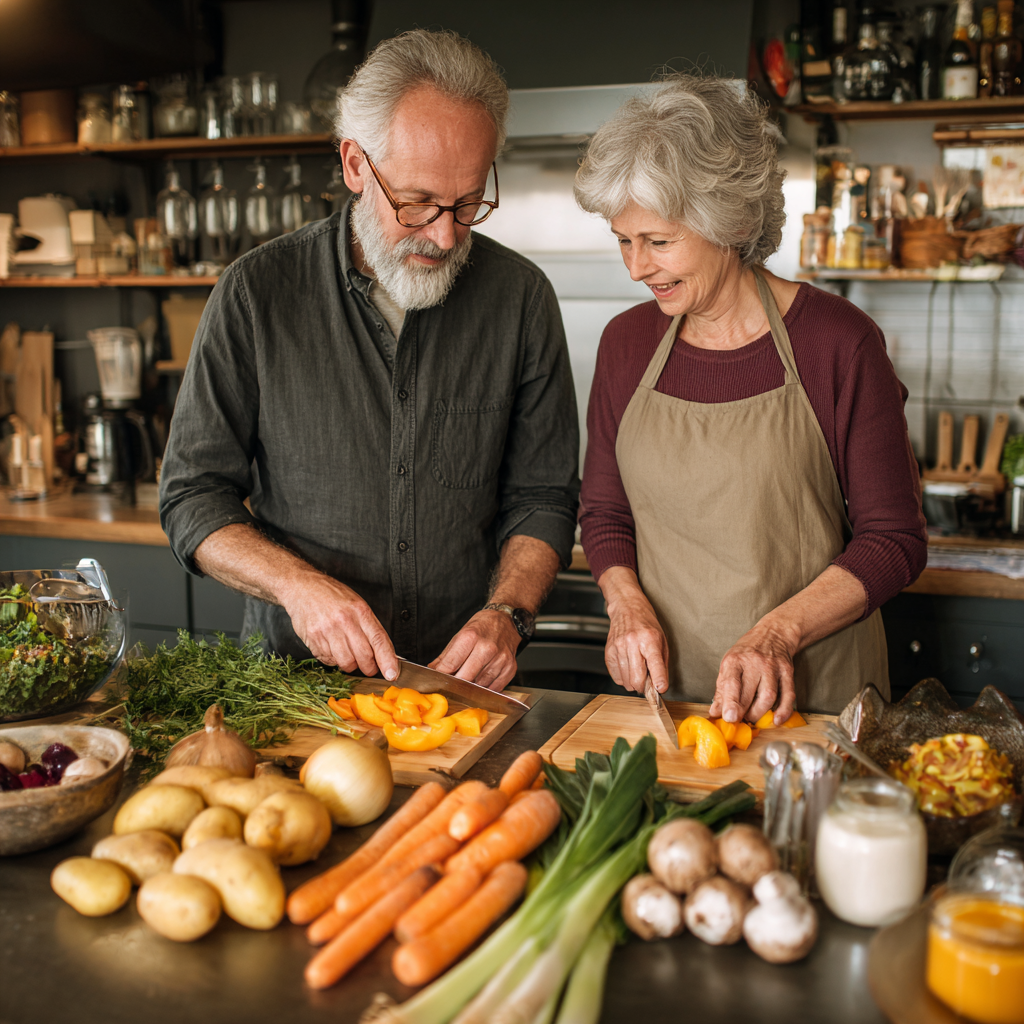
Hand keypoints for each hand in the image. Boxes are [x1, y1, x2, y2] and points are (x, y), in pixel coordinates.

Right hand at [281, 573, 398, 680]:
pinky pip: (328, 660)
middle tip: (369, 667)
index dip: (387, 660)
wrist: (302, 587)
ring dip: (350, 665)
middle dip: (369, 667)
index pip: (379, 640)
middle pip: (363, 656)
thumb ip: (370, 627)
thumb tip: (384, 652)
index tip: (391, 674)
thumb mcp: (357, 604)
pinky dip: (333, 659)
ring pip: (346, 662)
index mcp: (360, 611)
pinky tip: (332, 647)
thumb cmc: (332, 596)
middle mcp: (344, 621)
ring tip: (348, 654)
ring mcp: (327, 630)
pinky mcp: (313, 638)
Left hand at [430, 610, 520, 689]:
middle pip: (464, 678)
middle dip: (456, 683)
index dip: (442, 674)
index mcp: (471, 636)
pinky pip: (493, 688)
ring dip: (472, 685)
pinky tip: (483, 677)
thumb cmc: (483, 627)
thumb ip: (446, 656)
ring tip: (471, 675)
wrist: (506, 620)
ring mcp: (500, 659)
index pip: (450, 664)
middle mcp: (487, 648)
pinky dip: (486, 687)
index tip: (439, 678)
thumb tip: (433, 670)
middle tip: (453, 681)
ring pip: (479, 685)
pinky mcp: (510, 668)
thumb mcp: (460, 635)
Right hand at [599, 568, 669, 694]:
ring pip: (626, 681)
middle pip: (637, 679)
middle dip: (644, 687)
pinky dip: (623, 678)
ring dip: (633, 683)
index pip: (655, 665)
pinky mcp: (609, 651)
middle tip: (648, 683)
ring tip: (638, 671)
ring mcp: (618, 647)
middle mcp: (632, 643)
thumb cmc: (646, 623)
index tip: (661, 689)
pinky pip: (616, 676)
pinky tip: (628, 668)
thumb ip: (661, 663)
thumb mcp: (662, 640)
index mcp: (649, 639)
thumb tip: (659, 685)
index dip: (659, 680)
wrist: (627, 608)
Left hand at [708, 619, 797, 724]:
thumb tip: (715, 712)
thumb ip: (722, 689)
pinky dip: (783, 711)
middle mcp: (755, 662)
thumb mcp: (729, 664)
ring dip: (760, 713)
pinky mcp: (788, 672)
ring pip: (769, 696)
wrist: (773, 633)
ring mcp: (773, 667)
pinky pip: (788, 695)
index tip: (728, 717)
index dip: (730, 702)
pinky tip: (776, 720)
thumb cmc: (747, 652)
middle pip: (750, 693)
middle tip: (738, 721)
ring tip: (751, 718)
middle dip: (744, 712)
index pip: (732, 683)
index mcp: (735, 660)